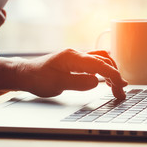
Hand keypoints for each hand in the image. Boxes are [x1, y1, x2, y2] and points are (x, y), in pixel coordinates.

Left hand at [0, 49, 127, 100]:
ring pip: (100, 60)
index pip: (99, 64)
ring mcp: (76, 57)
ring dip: (110, 71)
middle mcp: (76, 54)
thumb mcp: (56, 84)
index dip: (112, 75)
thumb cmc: (37, 78)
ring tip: (117, 87)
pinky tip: (106, 79)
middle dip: (114, 75)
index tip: (121, 86)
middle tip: (120, 92)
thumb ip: (77, 82)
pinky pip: (94, 63)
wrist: (25, 74)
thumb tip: (96, 82)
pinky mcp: (75, 62)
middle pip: (103, 61)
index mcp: (72, 57)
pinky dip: (103, 70)